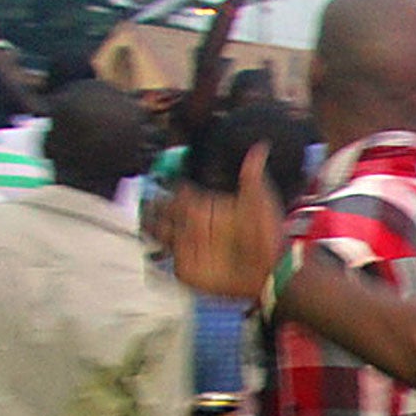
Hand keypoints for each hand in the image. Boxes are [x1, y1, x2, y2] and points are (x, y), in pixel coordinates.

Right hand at [162, 142, 285, 299]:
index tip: (162, 184)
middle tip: (147, 202)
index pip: (181, 194)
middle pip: (165, 213)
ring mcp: (191, 247)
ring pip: (160, 235)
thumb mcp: (260, 200)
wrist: (273, 269)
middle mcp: (196, 226)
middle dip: (153, 207)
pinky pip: (168, 263)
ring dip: (150, 228)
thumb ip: (252, 174)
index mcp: (208, 208)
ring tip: (143, 221)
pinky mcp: (189, 270)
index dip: (171, 189)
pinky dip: (157, 257)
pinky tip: (152, 249)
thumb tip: (261, 146)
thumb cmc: (268, 235)